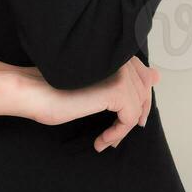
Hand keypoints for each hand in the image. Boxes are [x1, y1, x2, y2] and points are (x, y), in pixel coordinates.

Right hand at [25, 56, 160, 152]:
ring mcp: (120, 72)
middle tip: (115, 134)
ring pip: (137, 107)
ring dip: (123, 129)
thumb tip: (157, 75)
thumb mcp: (96, 84)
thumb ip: (125, 78)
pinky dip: (118, 134)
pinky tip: (102, 140)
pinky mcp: (117, 89)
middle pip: (144, 91)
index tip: (130, 119)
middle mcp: (119, 57)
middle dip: (134, 115)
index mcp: (113, 51)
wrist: (34, 91)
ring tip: (105, 139)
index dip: (139, 99)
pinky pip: (130, 119)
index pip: (142, 74)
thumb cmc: (55, 88)